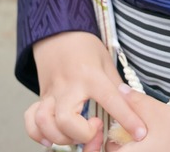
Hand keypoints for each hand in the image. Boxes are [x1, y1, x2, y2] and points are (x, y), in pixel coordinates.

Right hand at [24, 31, 146, 150]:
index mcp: (91, 76)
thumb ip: (116, 87)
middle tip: (95, 128)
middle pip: (66, 120)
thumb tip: (133, 110)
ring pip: (45, 123)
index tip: (139, 133)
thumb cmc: (85, 47)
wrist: (58, 32)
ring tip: (75, 134)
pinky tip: (50, 138)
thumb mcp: (106, 62)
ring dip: (60, 136)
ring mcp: (51, 93)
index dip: (128, 120)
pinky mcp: (41, 98)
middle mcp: (68, 86)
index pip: (112, 101)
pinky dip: (37, 133)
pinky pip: (30, 120)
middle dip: (82, 135)